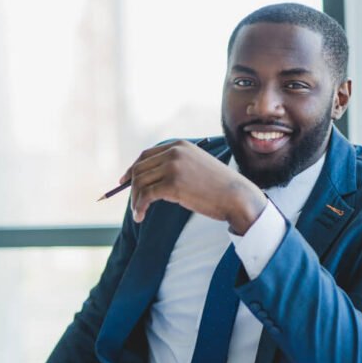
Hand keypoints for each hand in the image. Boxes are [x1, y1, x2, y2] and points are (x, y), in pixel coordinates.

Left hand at [120, 140, 266, 234]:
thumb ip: (177, 166)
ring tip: (138, 213)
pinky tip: (140, 216)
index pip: (146, 155)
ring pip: (140, 182)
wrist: (237, 196)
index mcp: (179, 146)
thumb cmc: (219, 187)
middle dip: (132, 188)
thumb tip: (151, 180)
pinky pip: (146, 195)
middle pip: (140, 168)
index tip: (125, 182)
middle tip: (133, 204)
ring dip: (135, 200)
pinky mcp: (173, 183)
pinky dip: (139, 207)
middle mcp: (174, 152)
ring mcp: (173, 166)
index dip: (132, 169)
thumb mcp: (197, 167)